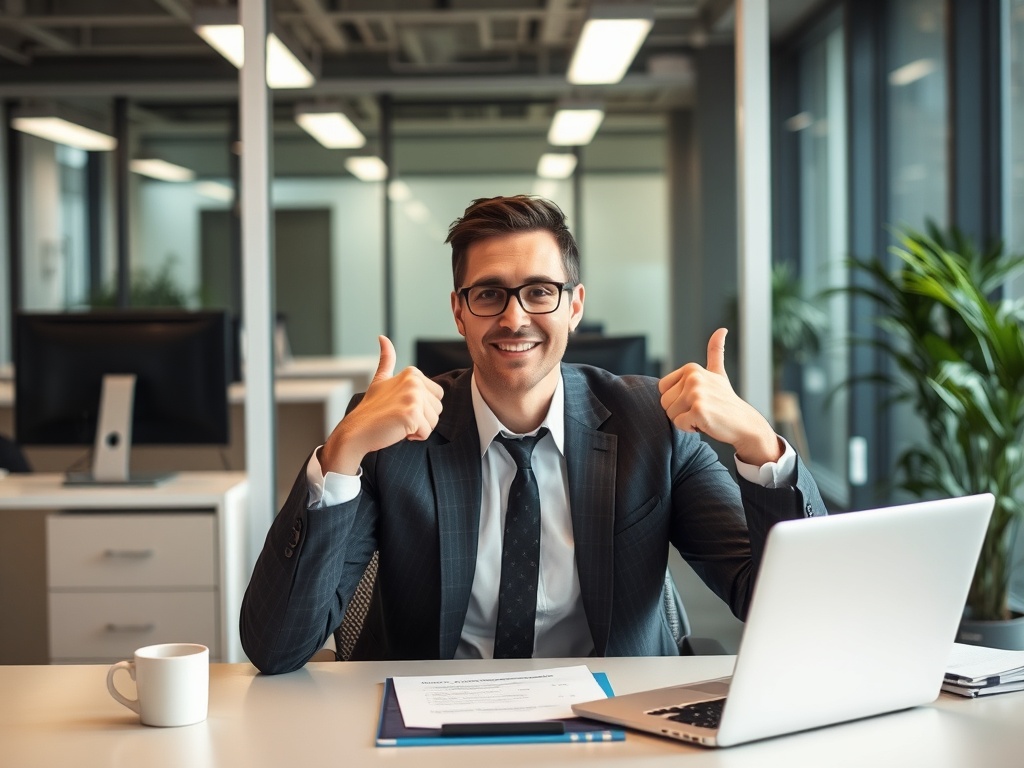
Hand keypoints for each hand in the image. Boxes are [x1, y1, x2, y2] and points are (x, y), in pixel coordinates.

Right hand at [319, 336, 443, 474]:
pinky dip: (414, 437)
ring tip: (398, 423)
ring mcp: (413, 397)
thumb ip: (387, 359)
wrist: (356, 430)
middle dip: (422, 419)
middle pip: (438, 409)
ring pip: (434, 422)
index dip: (422, 407)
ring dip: (418, 429)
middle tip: (399, 416)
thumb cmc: (371, 409)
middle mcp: (415, 382)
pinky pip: (426, 432)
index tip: (401, 407)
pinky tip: (398, 430)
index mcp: (413, 373)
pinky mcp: (412, 414)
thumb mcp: (380, 379)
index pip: (437, 396)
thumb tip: (382, 337)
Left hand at [658, 328, 781, 465]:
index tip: (696, 400)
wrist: (744, 423)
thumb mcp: (718, 373)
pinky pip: (679, 424)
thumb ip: (715, 352)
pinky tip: (706, 423)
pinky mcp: (699, 410)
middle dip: (679, 411)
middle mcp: (693, 377)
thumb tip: (721, 330)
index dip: (676, 400)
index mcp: (691, 368)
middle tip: (701, 409)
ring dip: (685, 420)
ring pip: (670, 414)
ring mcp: (696, 393)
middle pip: (664, 403)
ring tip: (704, 415)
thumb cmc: (726, 401)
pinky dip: (690, 428)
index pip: (662, 389)